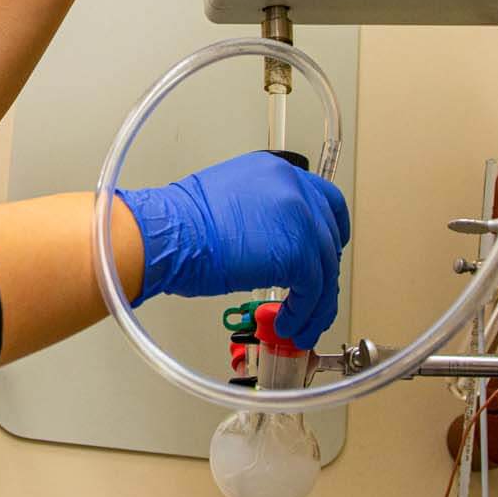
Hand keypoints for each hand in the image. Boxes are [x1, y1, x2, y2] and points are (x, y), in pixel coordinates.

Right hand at [120, 151, 350, 346]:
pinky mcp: (298, 251)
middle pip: (328, 235)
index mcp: (275, 171)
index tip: (325, 253)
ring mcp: (300, 217)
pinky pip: (314, 291)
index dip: (329, 231)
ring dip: (314, 304)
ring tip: (297, 324)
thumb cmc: (179, 225)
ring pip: (324, 268)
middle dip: (322, 272)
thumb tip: (269, 244)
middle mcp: (293, 187)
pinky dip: (304, 313)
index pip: (323, 199)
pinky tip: (287, 323)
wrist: (168, 234)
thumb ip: (258, 215)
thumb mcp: (226, 202)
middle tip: (310, 296)